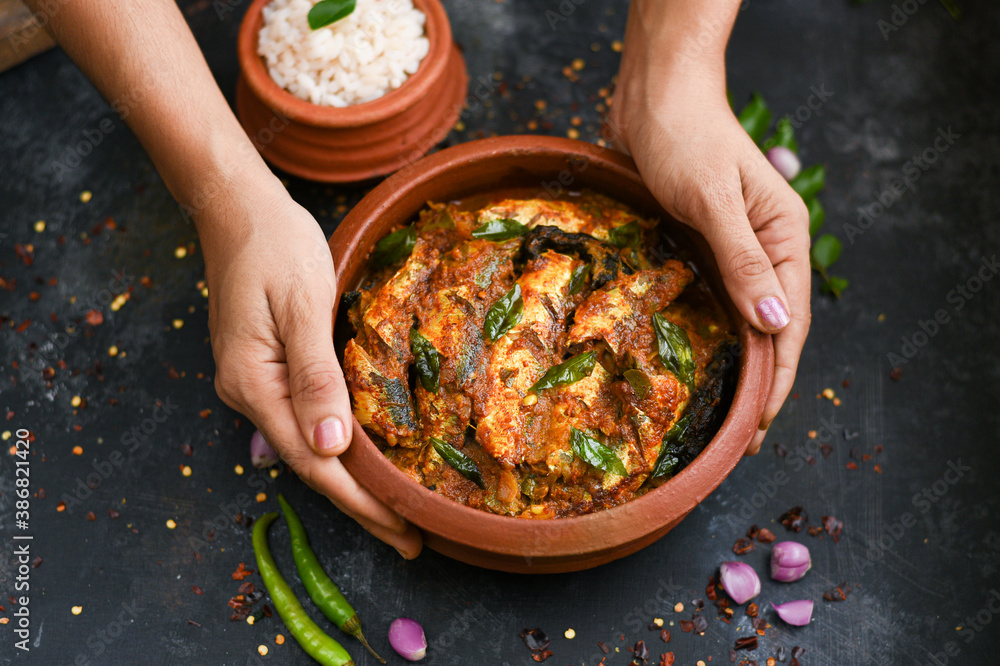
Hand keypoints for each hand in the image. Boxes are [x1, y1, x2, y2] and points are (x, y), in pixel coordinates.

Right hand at [200, 180, 422, 557]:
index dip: (360, 501)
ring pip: (308, 446)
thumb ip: (315, 375)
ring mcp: (254, 383)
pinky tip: (364, 457)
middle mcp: (248, 393)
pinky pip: (304, 420)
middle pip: (310, 464)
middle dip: (361, 505)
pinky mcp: (266, 369)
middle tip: (411, 538)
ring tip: (396, 510)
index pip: (313, 461)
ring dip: (352, 481)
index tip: (402, 529)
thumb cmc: (274, 245)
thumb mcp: (302, 304)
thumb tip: (330, 446)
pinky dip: (338, 447)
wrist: (238, 208)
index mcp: (253, 383)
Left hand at [611, 59, 810, 454]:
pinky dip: (710, 329)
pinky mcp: (699, 243)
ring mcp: (732, 246)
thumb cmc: (686, 137)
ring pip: (742, 315)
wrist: (654, 94)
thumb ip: (744, 262)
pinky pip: (711, 296)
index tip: (761, 424)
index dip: (778, 376)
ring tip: (721, 410)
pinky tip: (696, 356)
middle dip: (761, 380)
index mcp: (785, 236)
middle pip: (771, 325)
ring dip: (736, 360)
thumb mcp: (714, 200)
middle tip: (741, 434)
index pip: (790, 321)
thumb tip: (776, 326)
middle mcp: (765, 246)